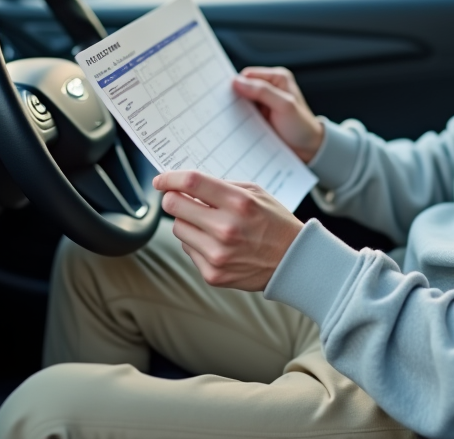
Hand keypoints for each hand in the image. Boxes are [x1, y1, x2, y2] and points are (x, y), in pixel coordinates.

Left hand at [153, 171, 302, 290]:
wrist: (293, 261)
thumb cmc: (274, 222)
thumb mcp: (255, 193)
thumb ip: (220, 186)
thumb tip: (184, 185)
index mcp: (239, 203)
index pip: (191, 183)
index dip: (170, 178)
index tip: (161, 180)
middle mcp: (226, 229)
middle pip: (175, 206)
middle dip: (173, 199)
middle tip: (180, 199)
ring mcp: (217, 254)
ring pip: (177, 229)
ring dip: (187, 222)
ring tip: (209, 224)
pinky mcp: (212, 274)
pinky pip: (188, 249)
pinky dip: (197, 243)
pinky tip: (217, 243)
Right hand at [232, 67, 324, 162]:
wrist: (308, 149)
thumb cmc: (302, 126)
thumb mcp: (285, 105)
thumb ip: (263, 91)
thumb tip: (238, 81)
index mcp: (277, 78)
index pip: (248, 75)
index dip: (238, 85)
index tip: (228, 97)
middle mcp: (270, 88)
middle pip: (243, 88)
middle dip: (236, 98)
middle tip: (229, 111)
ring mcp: (264, 103)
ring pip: (241, 102)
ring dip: (237, 111)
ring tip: (233, 120)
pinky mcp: (260, 116)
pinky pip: (244, 114)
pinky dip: (239, 120)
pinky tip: (236, 127)